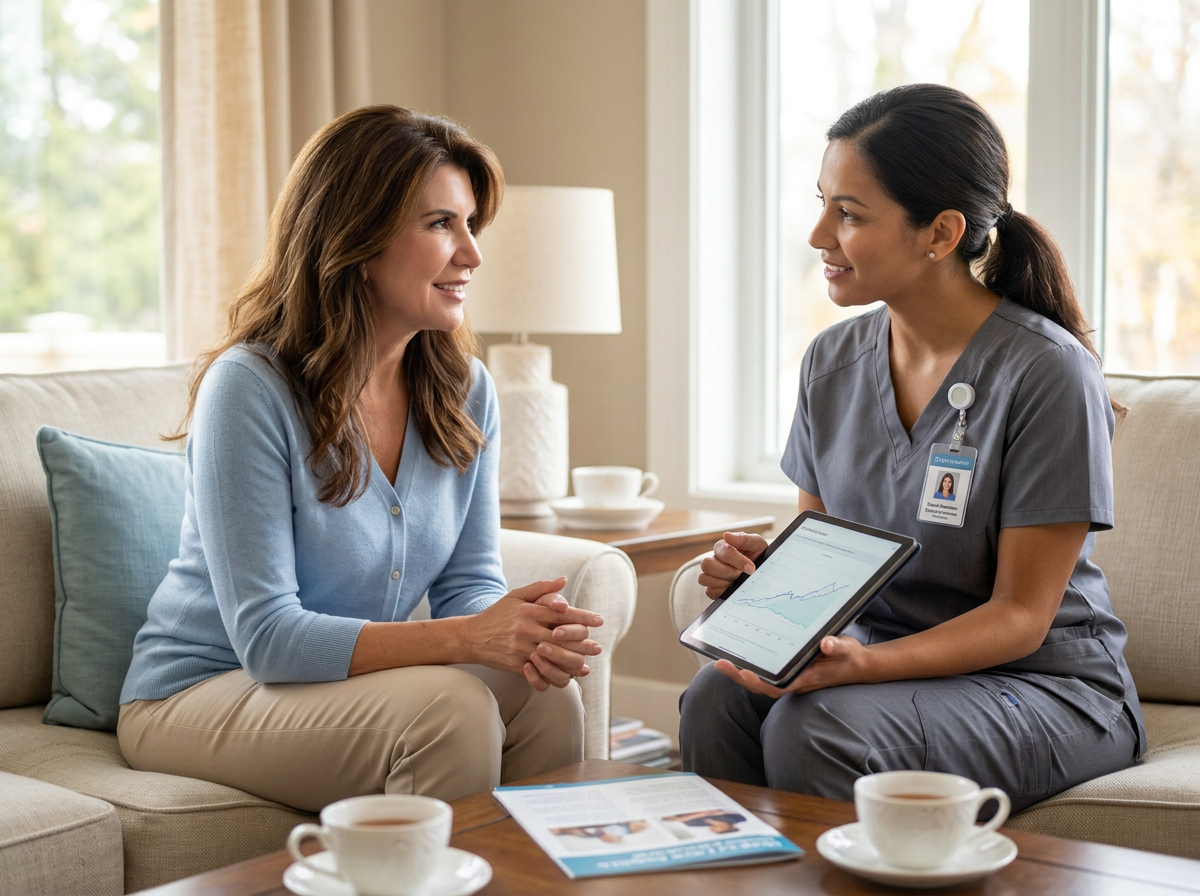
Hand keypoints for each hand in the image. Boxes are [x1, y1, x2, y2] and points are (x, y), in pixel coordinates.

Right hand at [467, 578, 602, 690]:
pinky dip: (554, 675)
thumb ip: (541, 588)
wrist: (471, 637)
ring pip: (553, 657)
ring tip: (586, 664)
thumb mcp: (517, 596)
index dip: (583, 617)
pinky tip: (567, 676)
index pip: (561, 614)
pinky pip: (539, 672)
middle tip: (598, 648)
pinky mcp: (516, 664)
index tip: (599, 620)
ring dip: (572, 662)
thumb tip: (564, 580)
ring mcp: (521, 648)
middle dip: (583, 643)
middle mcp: (526, 629)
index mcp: (529, 611)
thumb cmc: (498, 614)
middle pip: (561, 637)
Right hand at [698, 531, 768, 598]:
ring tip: (736, 582)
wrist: (764, 571)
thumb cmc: (758, 555)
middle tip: (740, 575)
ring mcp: (712, 575)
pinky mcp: (713, 589)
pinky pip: (710, 592)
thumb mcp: (757, 544)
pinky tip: (732, 588)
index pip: (723, 551)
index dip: (737, 560)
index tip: (751, 568)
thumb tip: (726, 535)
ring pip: (703, 578)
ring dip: (722, 582)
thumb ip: (744, 539)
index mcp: (722, 547)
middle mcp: (714, 560)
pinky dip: (722, 592)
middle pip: (706, 564)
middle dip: (727, 571)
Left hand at [714, 634, 870, 696]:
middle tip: (720, 663)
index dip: (758, 683)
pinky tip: (739, 654)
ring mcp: (792, 678)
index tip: (742, 672)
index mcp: (805, 679)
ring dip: (742, 672)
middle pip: (763, 686)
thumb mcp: (847, 649)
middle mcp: (795, 682)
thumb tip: (827, 644)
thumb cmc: (850, 657)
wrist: (858, 665)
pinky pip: (767, 672)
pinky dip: (752, 665)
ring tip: (721, 660)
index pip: (777, 687)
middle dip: (740, 677)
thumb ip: (838, 646)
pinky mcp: (791, 671)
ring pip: (762, 680)